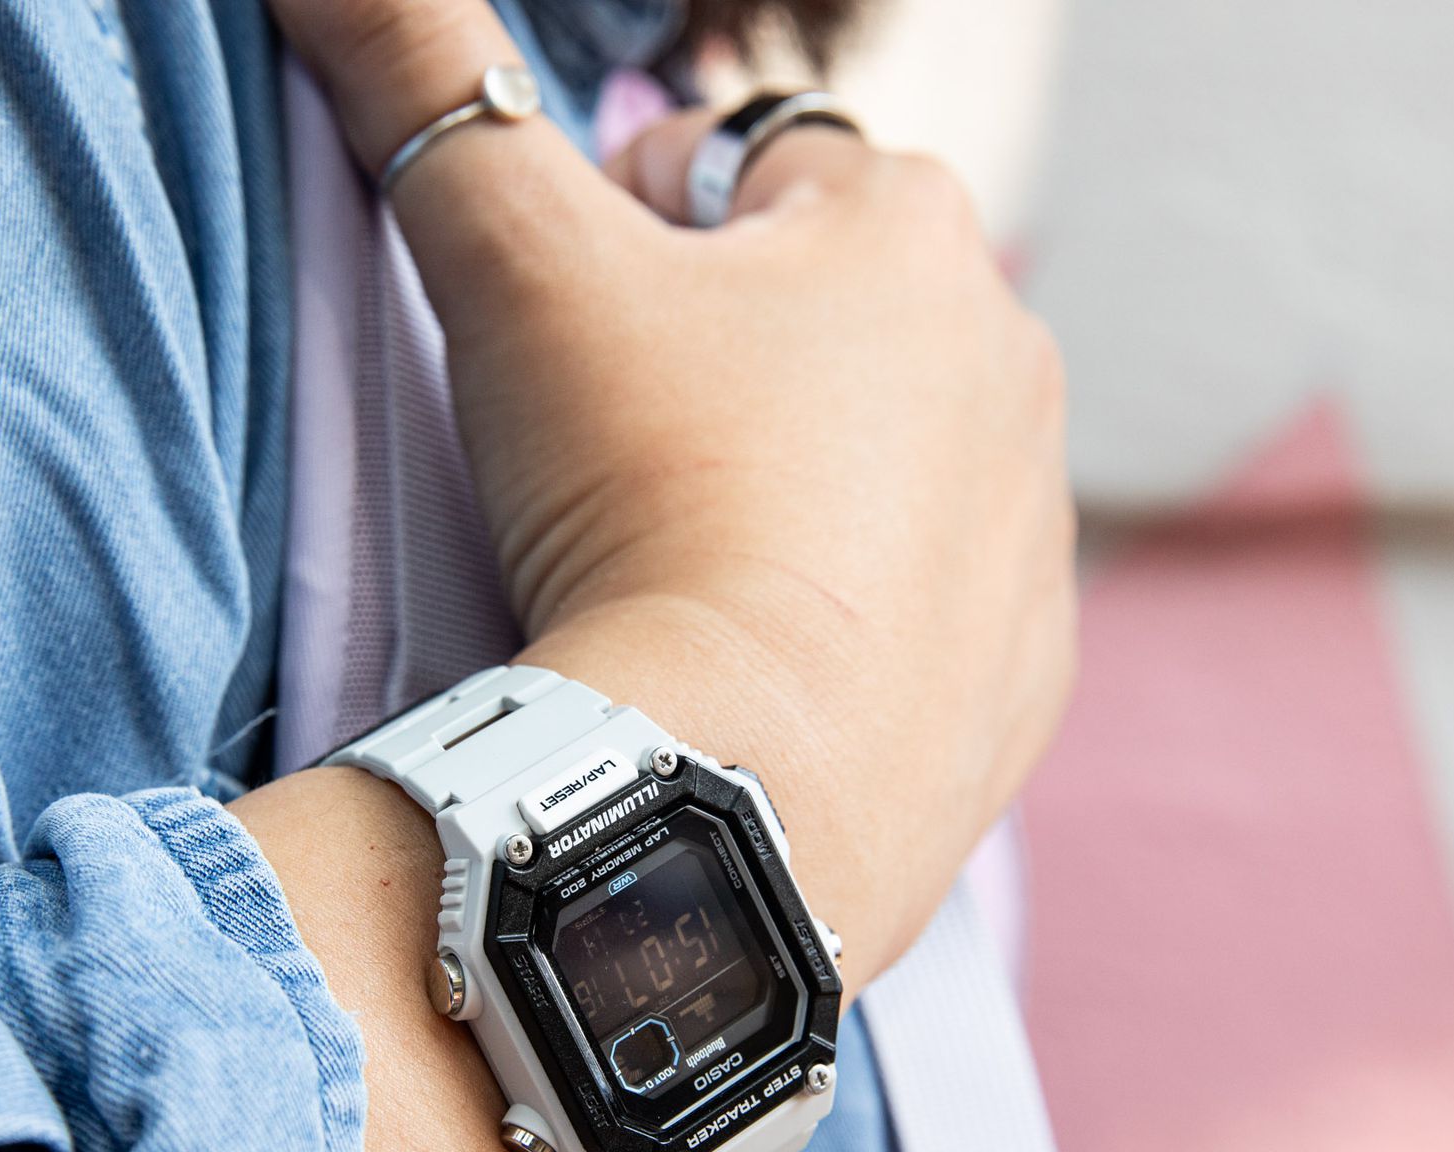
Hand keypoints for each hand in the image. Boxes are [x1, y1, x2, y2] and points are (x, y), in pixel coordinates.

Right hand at [272, 1, 1074, 979]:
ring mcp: (1033, 529)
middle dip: (717, 360)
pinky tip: (760, 659)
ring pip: (880, 464)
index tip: (568, 335)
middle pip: (817, 315)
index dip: (622, 229)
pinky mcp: (1026, 673)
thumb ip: (420, 75)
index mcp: (907, 228)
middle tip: (610, 458)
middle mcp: (1008, 360)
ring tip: (679, 565)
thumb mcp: (512, 260)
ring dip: (789, 487)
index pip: (735, 164)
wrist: (743, 776)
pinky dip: (849, 619)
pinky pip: (927, 610)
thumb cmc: (645, 495)